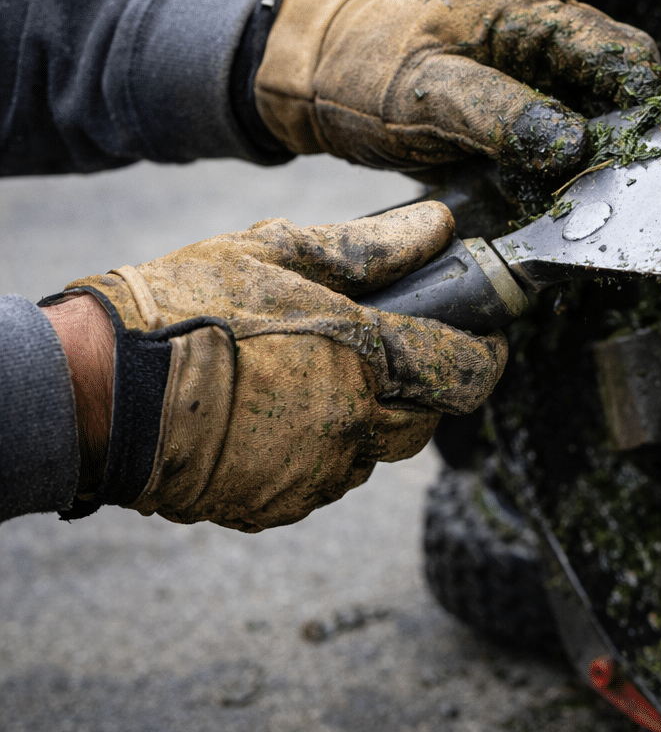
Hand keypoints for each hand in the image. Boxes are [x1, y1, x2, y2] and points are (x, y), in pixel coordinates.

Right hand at [57, 202, 505, 531]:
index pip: (466, 371)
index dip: (488, 354)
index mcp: (363, 357)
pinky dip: (322, 451)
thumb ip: (370, 245)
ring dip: (371, 420)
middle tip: (393, 354)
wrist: (100, 389)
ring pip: (378, 452)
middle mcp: (352, 424)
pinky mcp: (280, 505)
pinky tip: (281, 415)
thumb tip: (436, 226)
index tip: (488, 340)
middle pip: (430, 418)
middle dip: (426, 388)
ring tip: (322, 379)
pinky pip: (328, 479)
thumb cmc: (185, 308)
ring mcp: (316, 473)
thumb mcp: (278, 252)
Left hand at [253, 0, 660, 174]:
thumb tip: (574, 144)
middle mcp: (548, 38)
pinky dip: (569, 173)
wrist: (319, 77)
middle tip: (622, 186)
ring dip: (600, 160)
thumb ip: (501, 114)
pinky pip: (569, 143)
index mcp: (529, 12)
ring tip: (590, 197)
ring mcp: (541, 76)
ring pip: (601, 120)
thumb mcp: (427, 92)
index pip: (617, 50)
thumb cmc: (365, 69)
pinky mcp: (528, 111)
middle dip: (629, 136)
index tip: (656, 150)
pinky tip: (557, 198)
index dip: (645, 99)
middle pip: (622, 87)